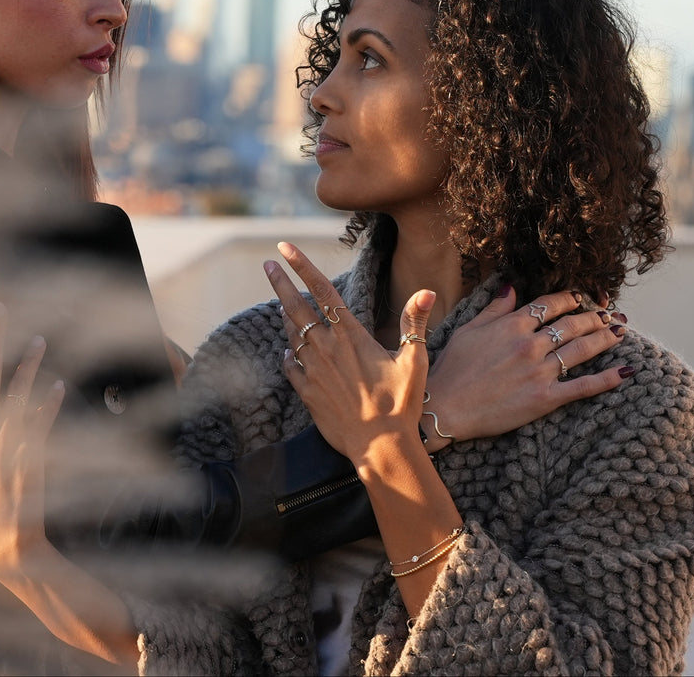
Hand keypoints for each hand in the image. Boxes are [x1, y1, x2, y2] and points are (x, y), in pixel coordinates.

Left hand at [264, 243, 435, 468]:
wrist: (380, 446)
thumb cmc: (401, 403)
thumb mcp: (414, 360)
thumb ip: (414, 323)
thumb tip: (426, 292)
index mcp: (350, 336)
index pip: (323, 290)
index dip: (303, 266)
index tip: (285, 248)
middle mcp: (326, 348)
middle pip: (296, 307)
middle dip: (281, 282)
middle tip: (268, 264)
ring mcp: (312, 370)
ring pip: (292, 334)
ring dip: (286, 316)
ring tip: (281, 303)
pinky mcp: (306, 392)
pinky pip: (289, 366)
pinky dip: (287, 354)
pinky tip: (287, 350)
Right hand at [424, 287, 631, 447]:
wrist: (446, 407)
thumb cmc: (452, 368)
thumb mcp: (468, 330)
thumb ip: (494, 308)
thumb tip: (510, 287)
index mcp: (512, 325)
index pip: (549, 305)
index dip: (569, 299)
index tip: (581, 297)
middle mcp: (530, 344)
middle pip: (573, 324)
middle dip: (595, 317)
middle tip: (609, 314)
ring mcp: (540, 371)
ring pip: (583, 349)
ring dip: (606, 339)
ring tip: (620, 332)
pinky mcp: (546, 398)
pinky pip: (584, 386)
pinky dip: (608, 379)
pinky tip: (626, 371)